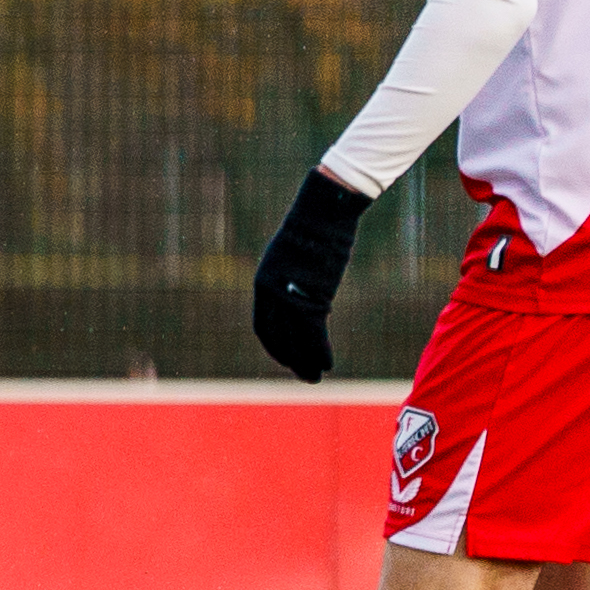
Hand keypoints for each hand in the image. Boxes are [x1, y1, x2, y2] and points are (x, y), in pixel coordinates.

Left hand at [252, 172, 372, 383]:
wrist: (322, 211)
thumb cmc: (313, 229)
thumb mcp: (294, 258)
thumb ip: (294, 280)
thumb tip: (308, 296)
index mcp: (263, 284)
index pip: (264, 326)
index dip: (275, 347)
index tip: (287, 360)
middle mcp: (271, 293)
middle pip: (277, 338)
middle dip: (290, 360)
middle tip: (304, 376)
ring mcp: (291, 295)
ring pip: (295, 340)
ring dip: (305, 362)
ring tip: (315, 378)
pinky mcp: (313, 295)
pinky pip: (314, 333)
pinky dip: (319, 352)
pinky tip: (326, 365)